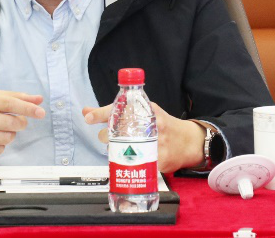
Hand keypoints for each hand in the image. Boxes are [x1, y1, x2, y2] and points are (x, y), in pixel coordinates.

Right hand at [0, 90, 44, 158]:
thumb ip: (14, 97)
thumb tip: (38, 100)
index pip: (8, 103)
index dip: (27, 108)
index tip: (40, 112)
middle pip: (9, 123)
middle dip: (20, 123)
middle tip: (18, 122)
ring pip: (6, 138)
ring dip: (10, 135)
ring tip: (2, 130)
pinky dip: (1, 145)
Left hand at [82, 103, 205, 172]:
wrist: (189, 142)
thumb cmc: (163, 125)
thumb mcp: (143, 112)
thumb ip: (115, 112)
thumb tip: (86, 111)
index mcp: (147, 110)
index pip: (119, 109)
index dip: (100, 113)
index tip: (88, 117)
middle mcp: (151, 125)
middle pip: (116, 133)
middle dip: (107, 137)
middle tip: (112, 139)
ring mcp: (156, 144)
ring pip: (122, 151)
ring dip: (116, 152)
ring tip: (123, 149)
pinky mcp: (159, 160)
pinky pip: (136, 164)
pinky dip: (130, 164)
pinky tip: (133, 160)